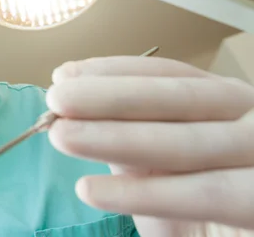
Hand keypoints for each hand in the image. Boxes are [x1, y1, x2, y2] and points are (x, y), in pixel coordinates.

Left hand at [45, 55, 253, 235]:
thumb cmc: (194, 214)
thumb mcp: (158, 169)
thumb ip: (129, 139)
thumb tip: (71, 110)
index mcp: (229, 105)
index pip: (173, 77)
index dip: (116, 73)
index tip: (65, 74)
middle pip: (181, 99)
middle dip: (111, 97)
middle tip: (57, 98)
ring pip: (188, 143)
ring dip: (117, 136)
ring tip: (62, 136)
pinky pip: (206, 195)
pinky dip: (146, 192)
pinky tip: (91, 190)